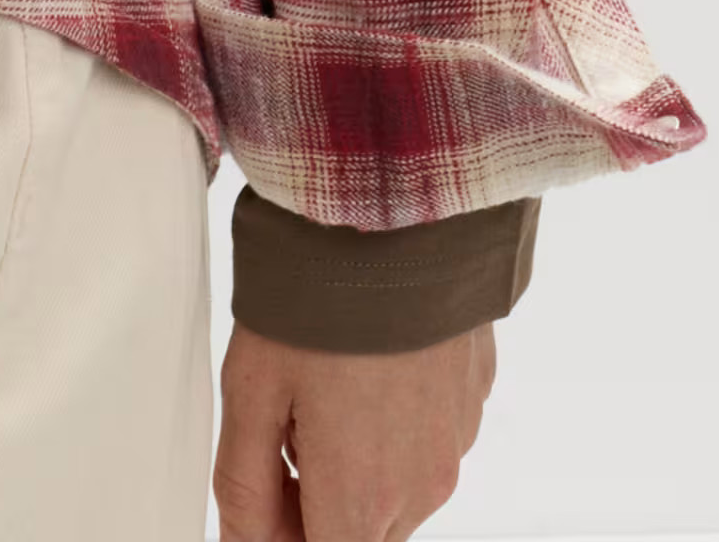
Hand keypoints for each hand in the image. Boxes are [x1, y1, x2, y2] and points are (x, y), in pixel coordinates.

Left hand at [214, 318, 496, 541]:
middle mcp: (422, 488)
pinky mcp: (476, 397)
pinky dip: (397, 419)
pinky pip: (429, 436)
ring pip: (397, 489)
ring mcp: (457, 443)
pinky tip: (372, 356)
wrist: (401, 209)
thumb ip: (243, 488)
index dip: (283, 533)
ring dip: (360, 460)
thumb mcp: (250, 391)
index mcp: (361, 500)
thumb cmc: (320, 295)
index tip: (268, 484)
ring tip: (332, 377)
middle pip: (360, 531)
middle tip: (290, 421)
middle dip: (318, 500)